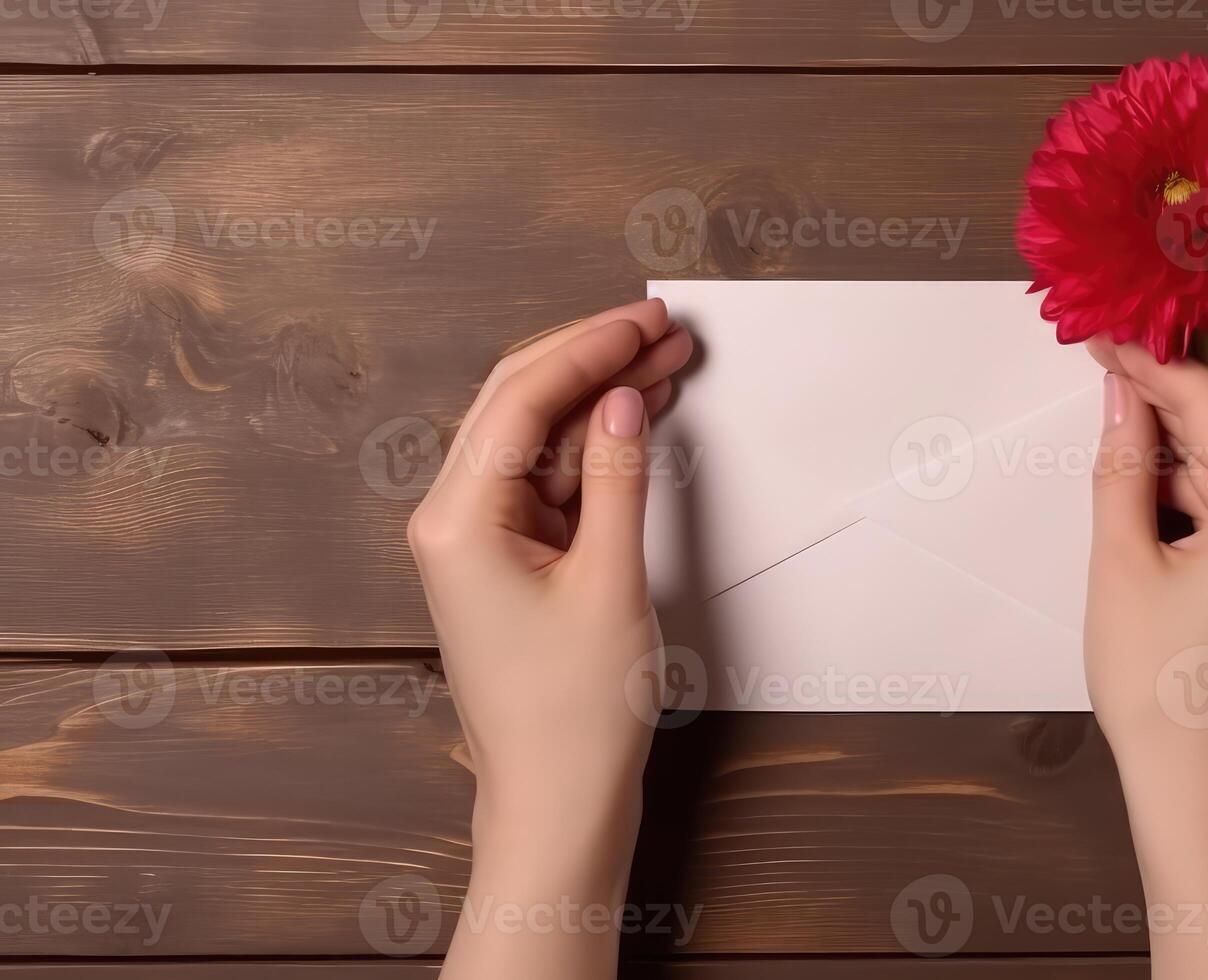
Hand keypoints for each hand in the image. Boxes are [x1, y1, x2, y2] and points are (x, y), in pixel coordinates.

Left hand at [408, 298, 691, 978]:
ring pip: (537, 436)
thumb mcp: (611, 581)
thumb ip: (618, 477)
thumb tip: (624, 400)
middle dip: (593, 358)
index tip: (647, 321)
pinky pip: (548, 479)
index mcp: (457, 520)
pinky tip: (639, 420)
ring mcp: (478, 539)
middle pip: (520, 402)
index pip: (522, 397)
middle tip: (663, 330)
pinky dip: (595, 447)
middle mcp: (453, 520)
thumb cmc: (572, 716)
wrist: (556, 802)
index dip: (590, 346)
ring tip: (667, 365)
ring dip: (600, 398)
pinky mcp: (508, 559)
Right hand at [1084, 337, 1207, 979]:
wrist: (1206, 787)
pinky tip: (1154, 505)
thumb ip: (1123, 463)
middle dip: (1171, 396)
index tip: (1104, 339)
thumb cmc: (1163, 692)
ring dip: (1185, 447)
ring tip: (1120, 454)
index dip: (1151, 363)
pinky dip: (1205, 492)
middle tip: (1105, 376)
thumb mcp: (1122, 562)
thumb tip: (1121, 395)